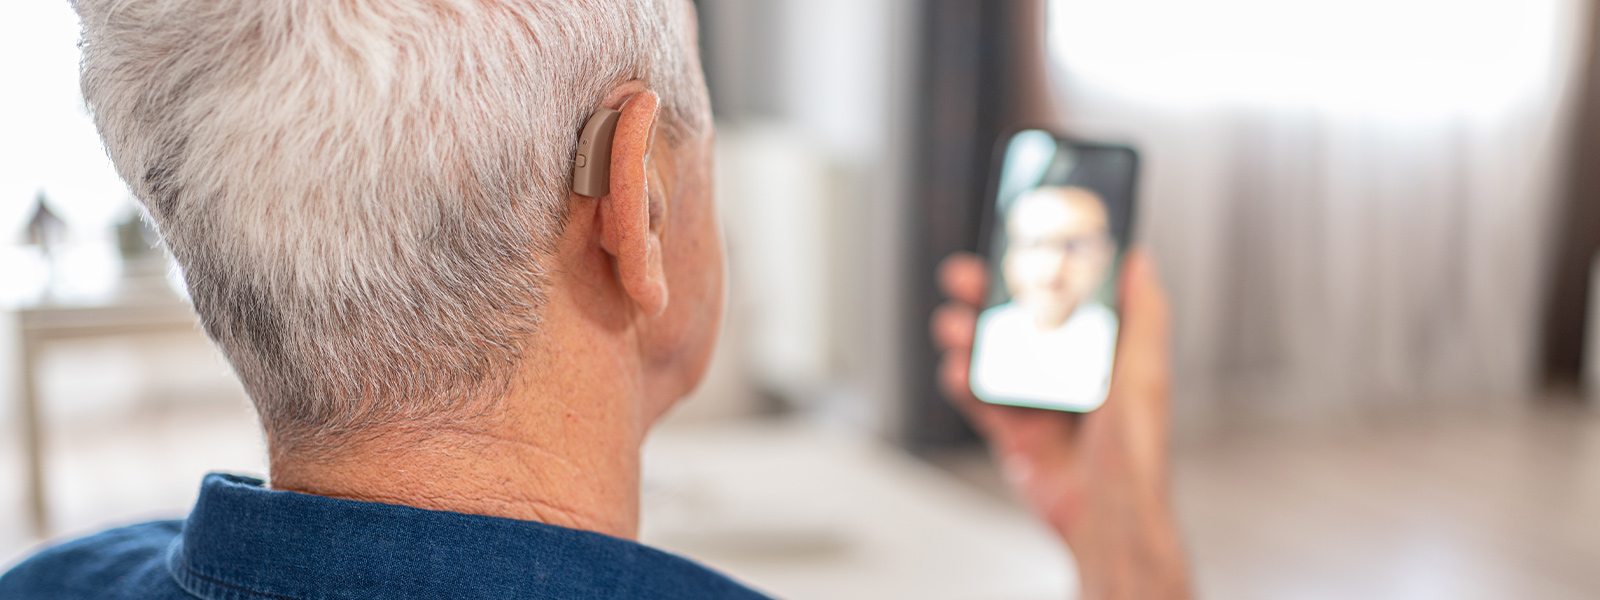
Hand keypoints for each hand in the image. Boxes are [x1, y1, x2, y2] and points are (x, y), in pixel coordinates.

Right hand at [932, 249, 1190, 599]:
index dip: (1032, 270)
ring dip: (965, 334)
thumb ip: (1143, 313)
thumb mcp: (1146, 369)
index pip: (1060, 297)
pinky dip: (961, 380)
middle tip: (963, 276)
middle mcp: (1064, 372)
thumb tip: (1140, 260)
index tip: (1010, 245)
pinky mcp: (1010, 432)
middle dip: (984, 295)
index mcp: (1098, 351)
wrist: (1108, 515)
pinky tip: (958, 369)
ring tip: (954, 325)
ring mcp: (1034, 401)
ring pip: (988, 354)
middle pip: (1014, 320)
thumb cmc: (1135, 450)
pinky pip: (976, 398)